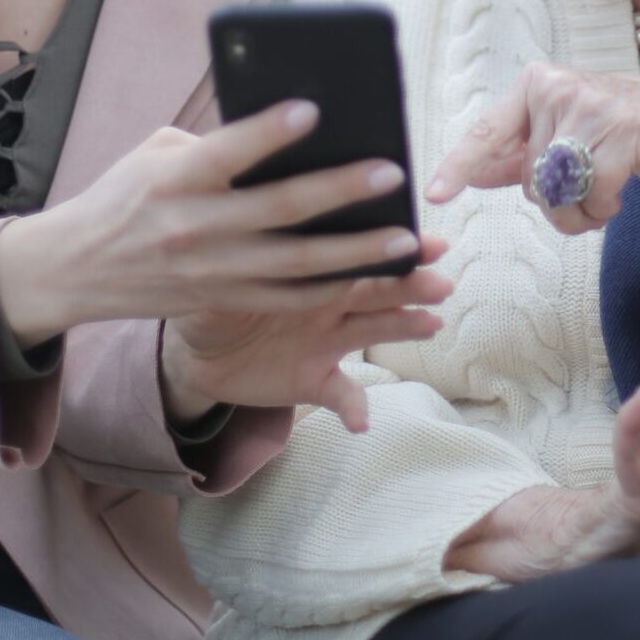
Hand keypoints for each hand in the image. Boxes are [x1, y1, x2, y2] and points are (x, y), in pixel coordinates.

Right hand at [0, 101, 435, 344]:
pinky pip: (288, 298)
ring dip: (356, 252)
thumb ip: (215, 145)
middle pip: (278, 210)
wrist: (76, 269)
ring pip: (297, 265)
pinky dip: (332, 287)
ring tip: (405, 237)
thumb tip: (282, 135)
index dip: (268, 132)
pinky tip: (371, 274)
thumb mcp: (156, 153)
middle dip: (340, 192)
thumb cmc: (124, 195)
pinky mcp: (221, 300)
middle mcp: (194, 227)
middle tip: (391, 172)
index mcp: (174, 179)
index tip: (313, 109)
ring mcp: (211, 272)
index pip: (226, 152)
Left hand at [160, 236, 452, 431]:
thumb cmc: (213, 288)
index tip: (423, 238)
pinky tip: (362, 421)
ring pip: (373, 330)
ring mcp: (327, 340)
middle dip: (411, 282)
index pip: (355, 248)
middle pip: (377, 286)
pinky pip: (341, 394)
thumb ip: (237, 248)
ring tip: (431, 323)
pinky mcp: (314, 379)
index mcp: (310, 264)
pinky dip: (353, 407)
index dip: (389, 242)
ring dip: (404, 327)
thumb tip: (242, 218)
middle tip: (442, 279)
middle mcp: (329, 299)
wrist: (197, 346)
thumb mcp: (219, 264)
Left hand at [426, 64, 639, 244]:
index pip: (487, 132)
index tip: (434, 194)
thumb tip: (471, 173)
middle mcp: (556, 87)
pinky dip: (604, 209)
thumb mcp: (565, 139)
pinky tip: (621, 192)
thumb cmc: (622, 133)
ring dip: (581, 211)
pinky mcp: (623, 128)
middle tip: (586, 187)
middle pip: (529, 179)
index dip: (458, 165)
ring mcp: (590, 104)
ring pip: (557, 191)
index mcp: (534, 86)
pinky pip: (593, 196)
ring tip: (604, 192)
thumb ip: (519, 155)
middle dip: (555, 201)